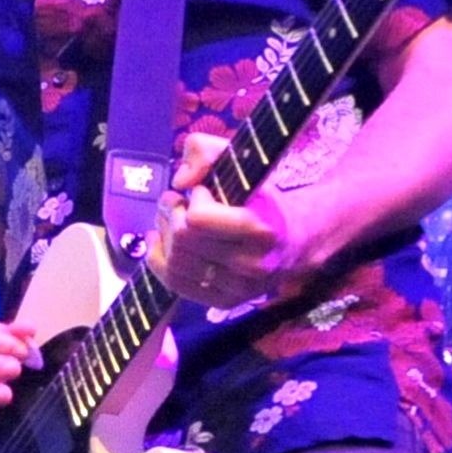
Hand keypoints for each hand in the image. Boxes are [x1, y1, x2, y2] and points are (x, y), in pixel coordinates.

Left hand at [147, 134, 323, 311]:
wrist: (293, 242)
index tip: (203, 191)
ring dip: (164, 235)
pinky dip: (158, 259)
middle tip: (177, 202)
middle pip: (182, 240)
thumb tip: (180, 180)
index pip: (197, 220)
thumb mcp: (242, 162)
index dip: (193, 199)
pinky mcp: (223, 302)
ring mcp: (237, 289)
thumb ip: (206, 150)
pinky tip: (161, 240)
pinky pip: (174, 283)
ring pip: (175, 262)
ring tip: (172, 219)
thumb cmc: (261, 199)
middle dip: (171, 214)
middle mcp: (251, 266)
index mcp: (261, 230)